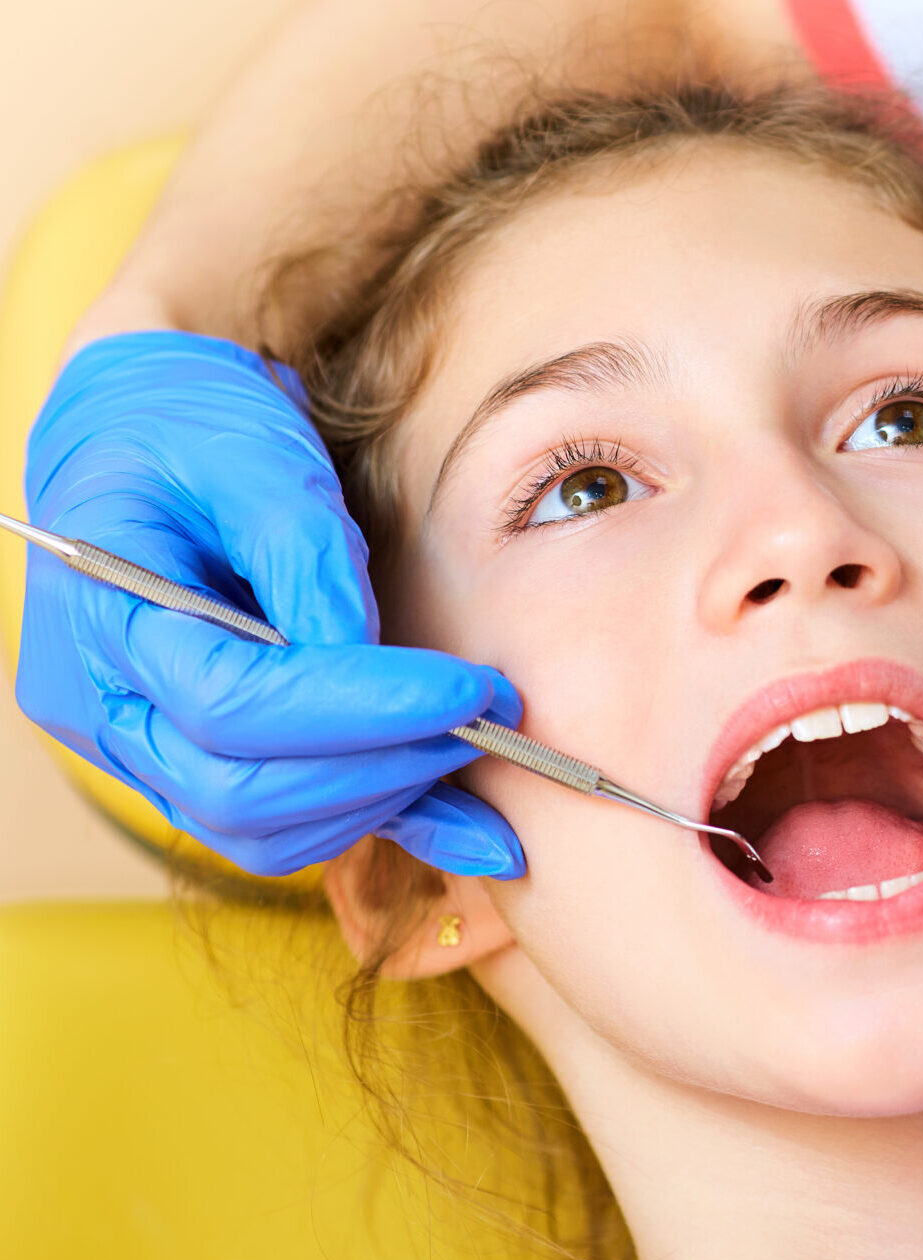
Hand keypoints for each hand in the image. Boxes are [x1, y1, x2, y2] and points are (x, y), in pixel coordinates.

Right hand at [19, 329, 524, 877]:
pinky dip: (383, 823)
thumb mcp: (249, 453)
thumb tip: (369, 659)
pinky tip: (476, 834)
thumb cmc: (190, 425)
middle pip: (238, 793)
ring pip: (262, 832)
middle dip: (379, 767)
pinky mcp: (202, 763)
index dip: (359, 710)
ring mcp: (148, 748)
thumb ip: (304, 553)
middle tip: (485, 721)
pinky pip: (289, 826)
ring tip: (479, 747)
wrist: (148, 430)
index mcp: (101, 620)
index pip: (229, 705)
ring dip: (383, 801)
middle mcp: (108, 708)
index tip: (470, 690)